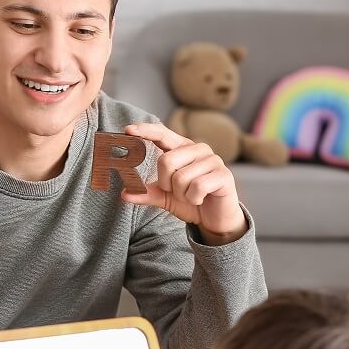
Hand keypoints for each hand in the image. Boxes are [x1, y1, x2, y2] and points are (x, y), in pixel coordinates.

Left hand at [122, 123, 248, 244]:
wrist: (215, 219)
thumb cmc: (190, 201)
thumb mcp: (165, 197)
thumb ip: (146, 193)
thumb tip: (124, 194)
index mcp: (182, 148)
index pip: (162, 133)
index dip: (146, 131)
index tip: (127, 130)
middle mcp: (198, 149)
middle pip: (166, 161)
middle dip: (166, 184)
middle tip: (177, 192)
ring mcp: (213, 160)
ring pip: (181, 177)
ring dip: (181, 195)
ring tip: (191, 196)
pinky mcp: (224, 174)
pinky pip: (197, 187)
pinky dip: (194, 199)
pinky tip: (200, 199)